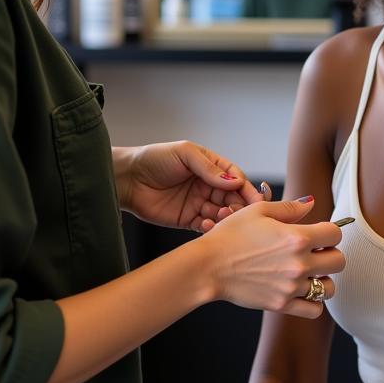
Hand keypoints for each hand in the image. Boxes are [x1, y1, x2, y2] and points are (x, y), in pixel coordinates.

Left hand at [115, 140, 264, 231]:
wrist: (127, 178)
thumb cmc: (155, 159)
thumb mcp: (185, 154)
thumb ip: (210, 168)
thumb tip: (235, 181)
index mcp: (210, 167)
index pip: (235, 177)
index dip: (246, 188)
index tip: (255, 198)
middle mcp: (207, 186)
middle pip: (232, 198)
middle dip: (239, 206)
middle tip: (238, 211)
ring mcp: (198, 203)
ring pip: (221, 214)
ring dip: (226, 218)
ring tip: (222, 218)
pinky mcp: (187, 220)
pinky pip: (206, 227)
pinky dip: (211, 228)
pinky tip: (208, 226)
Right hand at [196, 197, 346, 318]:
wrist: (209, 265)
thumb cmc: (231, 235)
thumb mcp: (259, 211)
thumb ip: (290, 207)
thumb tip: (312, 203)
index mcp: (296, 237)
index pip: (335, 234)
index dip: (329, 231)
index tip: (318, 233)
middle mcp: (299, 263)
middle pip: (339, 261)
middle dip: (329, 253)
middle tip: (314, 252)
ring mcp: (291, 287)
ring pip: (329, 288)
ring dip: (323, 279)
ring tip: (308, 272)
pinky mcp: (282, 304)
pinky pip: (314, 310)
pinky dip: (313, 301)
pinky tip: (301, 290)